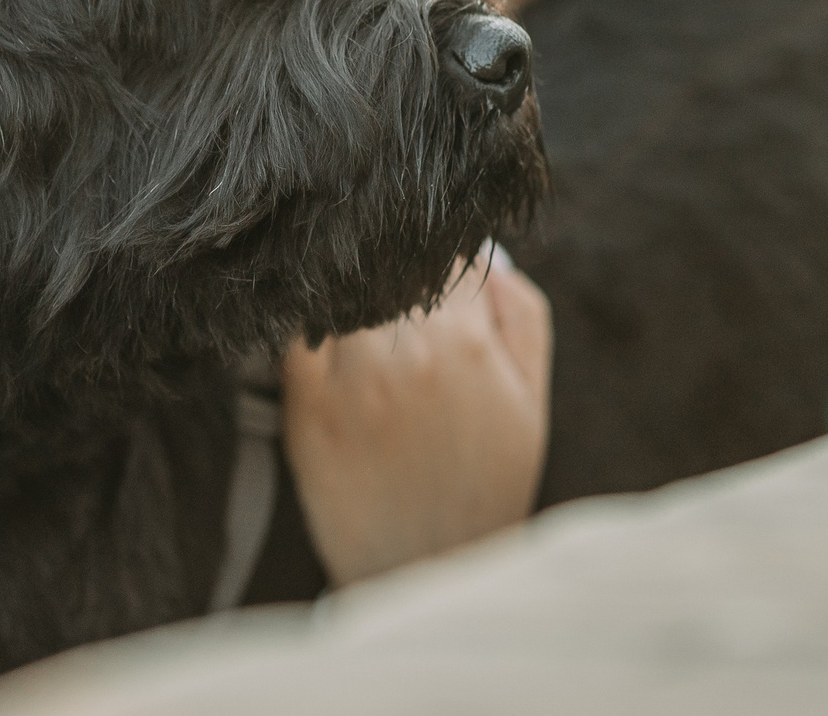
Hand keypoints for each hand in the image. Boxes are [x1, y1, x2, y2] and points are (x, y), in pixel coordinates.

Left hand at [278, 244, 551, 586]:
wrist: (429, 575)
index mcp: (466, 344)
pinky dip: (310, 329)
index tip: (431, 264)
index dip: (439, 254)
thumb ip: (522, 317)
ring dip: (350, 294)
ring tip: (362, 317)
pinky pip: (297, 337)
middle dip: (394, 269)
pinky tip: (325, 344)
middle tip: (393, 284)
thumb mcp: (530, 402)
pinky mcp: (304, 408)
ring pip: (341, 293)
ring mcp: (348, 380)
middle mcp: (403, 353)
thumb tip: (487, 254)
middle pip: (387, 266)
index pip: (442, 253)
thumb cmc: (487, 484)